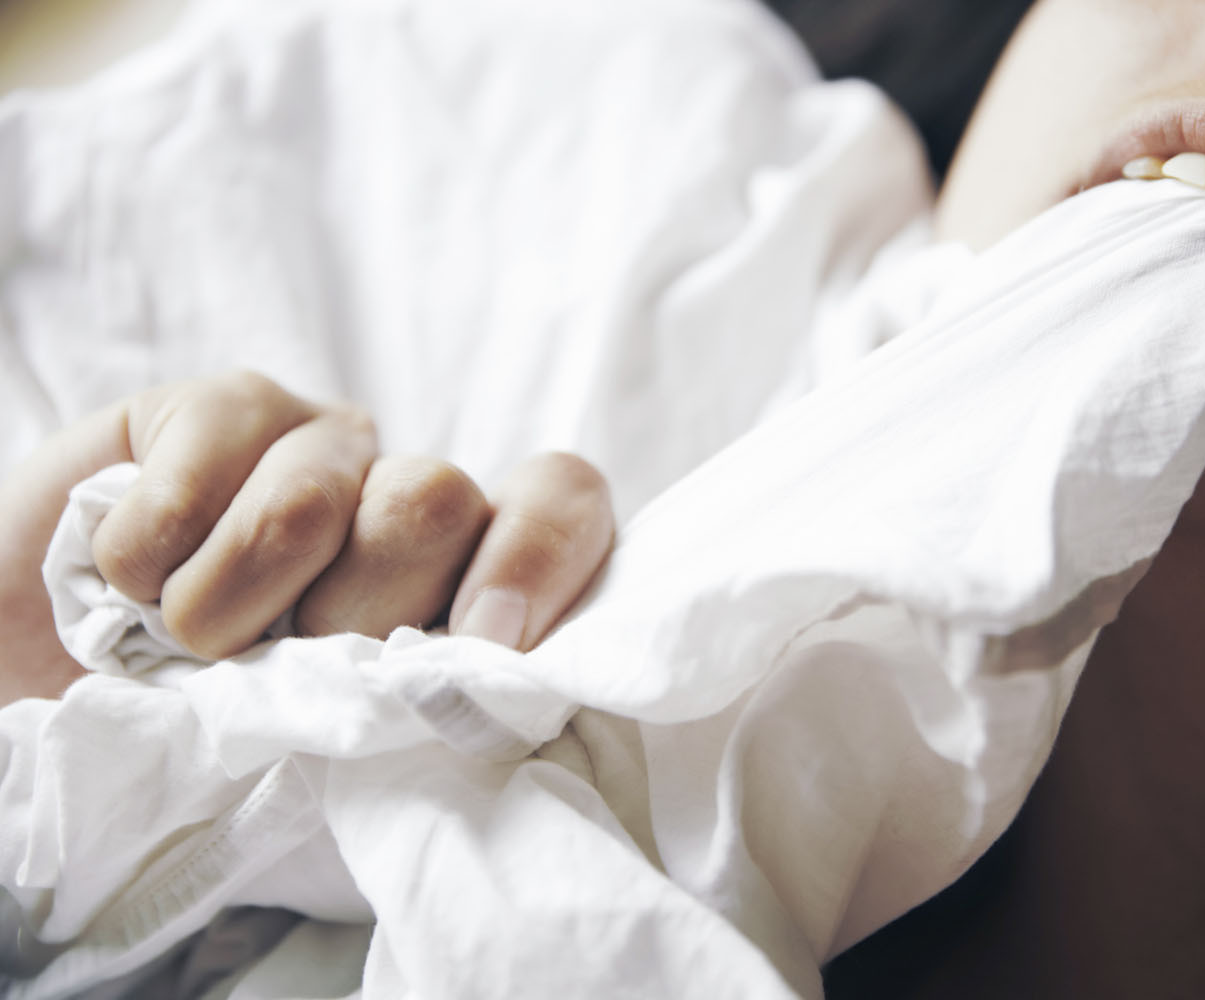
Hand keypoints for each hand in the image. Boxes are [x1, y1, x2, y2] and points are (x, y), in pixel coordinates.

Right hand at [0, 372, 612, 705]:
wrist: (62, 700)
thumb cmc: (227, 736)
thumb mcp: (346, 751)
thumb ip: (430, 706)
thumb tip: (499, 679)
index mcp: (470, 574)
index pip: (561, 499)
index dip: (534, 558)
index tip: (480, 646)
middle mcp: (410, 493)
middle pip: (436, 501)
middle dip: (349, 616)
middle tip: (286, 664)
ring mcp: (319, 440)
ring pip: (311, 504)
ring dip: (228, 611)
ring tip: (193, 641)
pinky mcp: (219, 408)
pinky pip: (198, 478)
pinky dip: (147, 562)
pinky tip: (134, 579)